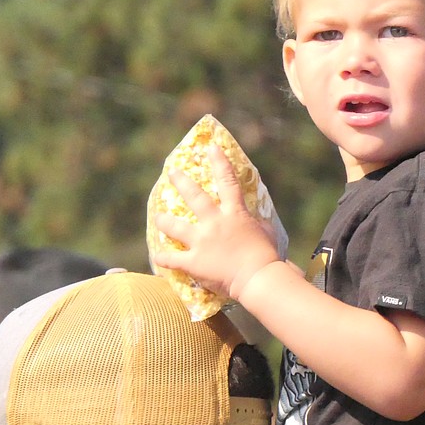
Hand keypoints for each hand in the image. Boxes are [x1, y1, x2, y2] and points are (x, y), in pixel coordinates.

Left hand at [151, 144, 281, 299]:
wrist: (257, 278)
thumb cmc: (267, 255)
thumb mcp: (266, 231)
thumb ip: (256, 223)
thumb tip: (254, 219)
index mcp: (235, 214)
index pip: (227, 181)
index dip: (219, 162)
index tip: (210, 147)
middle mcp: (214, 223)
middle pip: (194, 198)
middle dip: (181, 182)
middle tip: (172, 173)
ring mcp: (201, 241)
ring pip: (175, 227)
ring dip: (164, 221)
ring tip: (158, 216)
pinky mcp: (193, 262)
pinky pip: (172, 259)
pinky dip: (163, 259)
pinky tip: (157, 258)